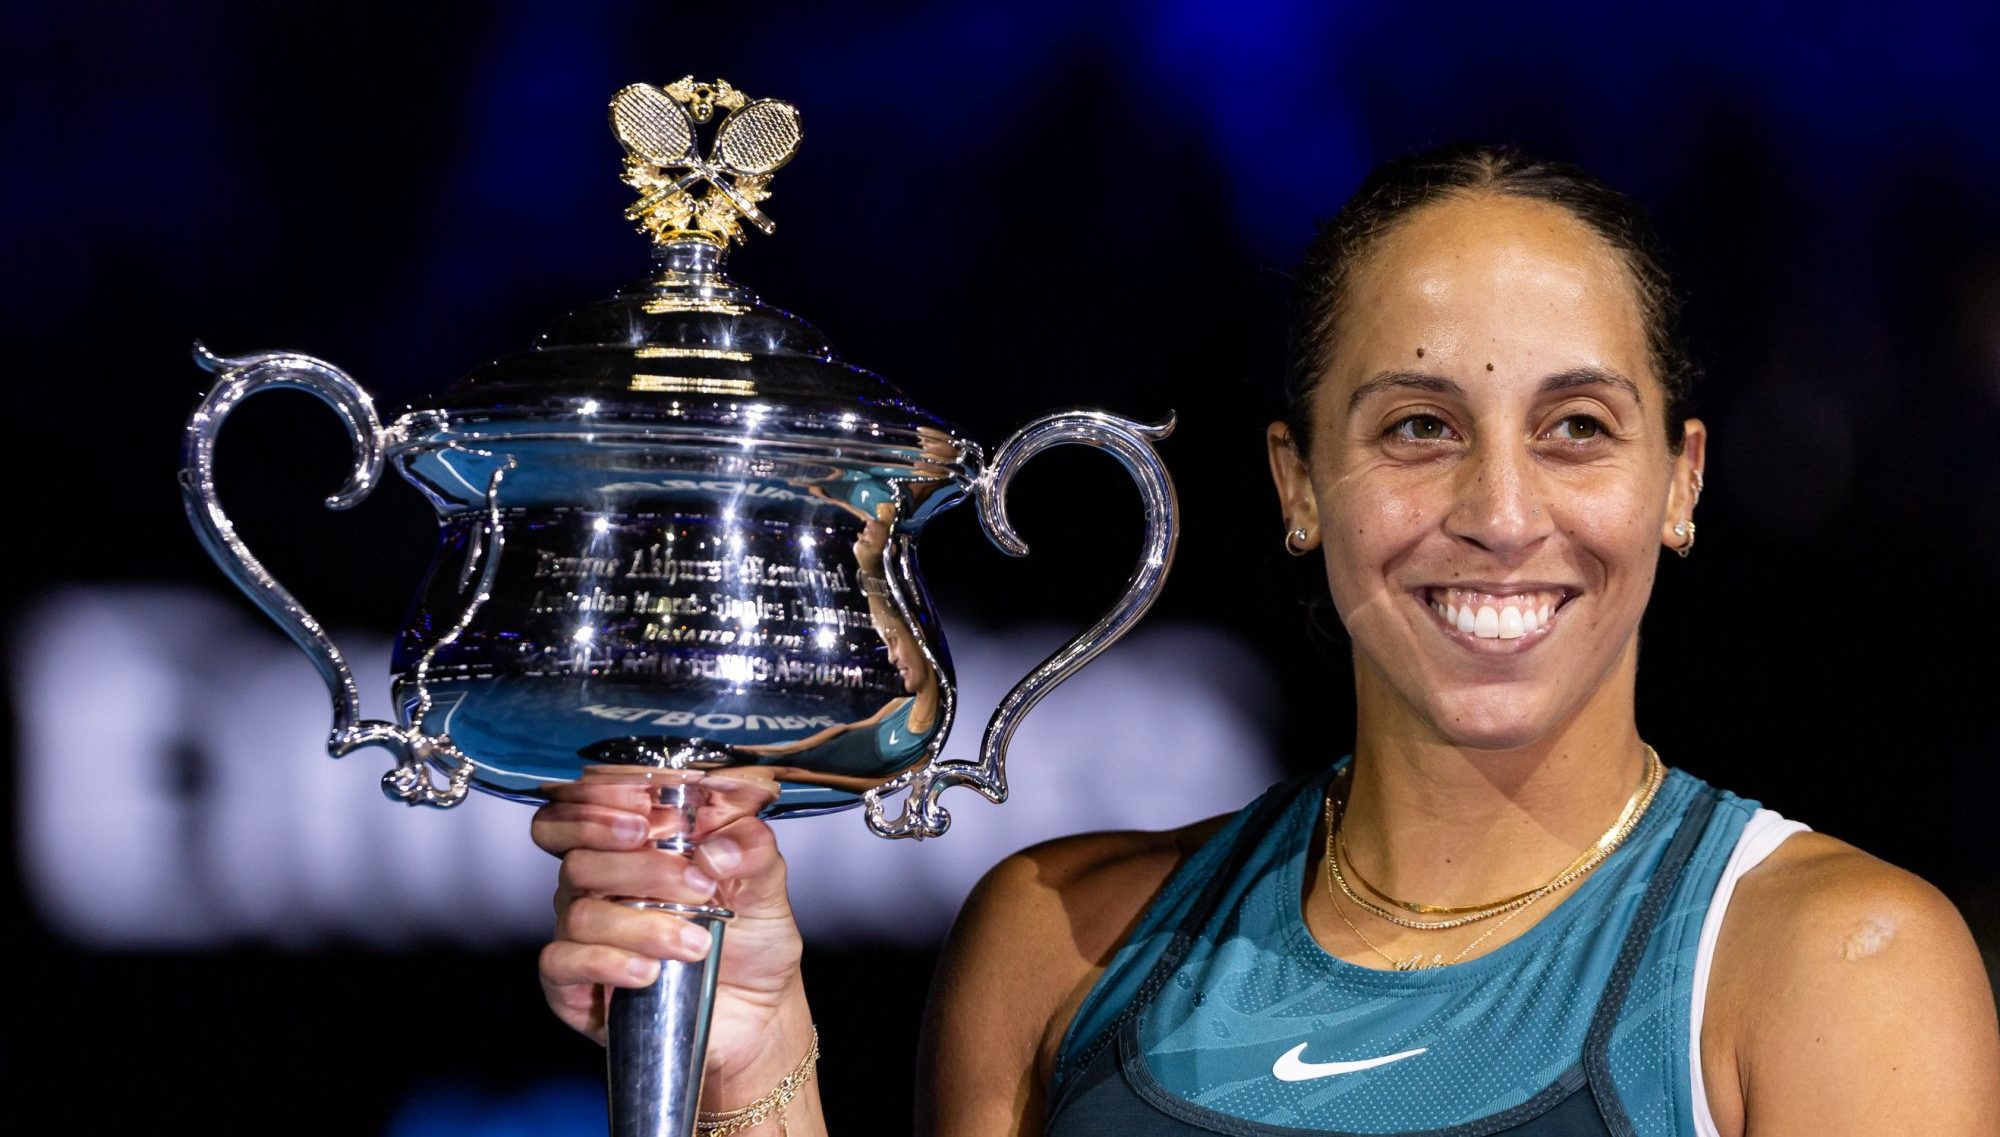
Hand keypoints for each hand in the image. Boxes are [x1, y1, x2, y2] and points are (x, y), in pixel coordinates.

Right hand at [532, 785, 809, 1088]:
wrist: (757, 1011)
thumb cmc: (750, 939)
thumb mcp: (765, 885)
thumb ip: (751, 850)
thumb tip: (716, 849)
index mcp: (634, 846)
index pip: (579, 809)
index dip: (594, 805)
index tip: (642, 814)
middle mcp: (600, 884)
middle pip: (580, 859)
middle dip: (639, 869)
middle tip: (693, 885)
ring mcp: (583, 934)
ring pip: (580, 913)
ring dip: (643, 926)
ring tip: (696, 944)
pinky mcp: (574, 983)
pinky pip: (562, 963)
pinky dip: (606, 963)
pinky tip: (648, 972)